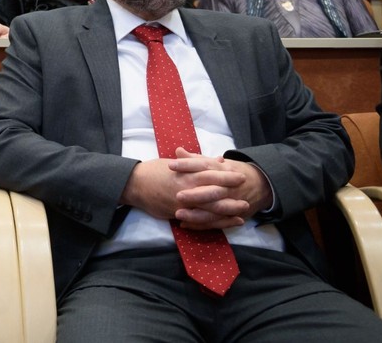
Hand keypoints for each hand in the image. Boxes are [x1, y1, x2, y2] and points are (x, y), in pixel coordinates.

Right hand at [119, 152, 246, 224]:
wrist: (134, 184)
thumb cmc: (155, 171)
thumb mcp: (176, 163)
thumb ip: (199, 163)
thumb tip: (219, 160)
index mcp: (186, 173)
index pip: (210, 173)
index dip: (227, 175)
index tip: (241, 176)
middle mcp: (186, 188)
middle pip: (214, 192)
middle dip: (232, 195)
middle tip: (247, 196)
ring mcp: (183, 203)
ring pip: (210, 209)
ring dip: (228, 211)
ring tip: (243, 211)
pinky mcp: (178, 214)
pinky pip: (201, 220)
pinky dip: (215, 222)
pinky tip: (226, 222)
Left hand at [171, 149, 271, 229]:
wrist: (260, 184)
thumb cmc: (230, 172)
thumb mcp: (215, 163)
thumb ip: (195, 159)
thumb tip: (177, 151)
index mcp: (222, 170)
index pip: (204, 166)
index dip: (188, 165)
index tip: (171, 165)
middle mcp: (227, 186)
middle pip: (212, 190)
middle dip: (195, 194)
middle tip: (178, 196)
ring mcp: (232, 202)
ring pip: (215, 210)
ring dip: (197, 214)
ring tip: (178, 214)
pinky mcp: (233, 215)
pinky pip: (217, 222)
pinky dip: (202, 225)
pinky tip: (185, 225)